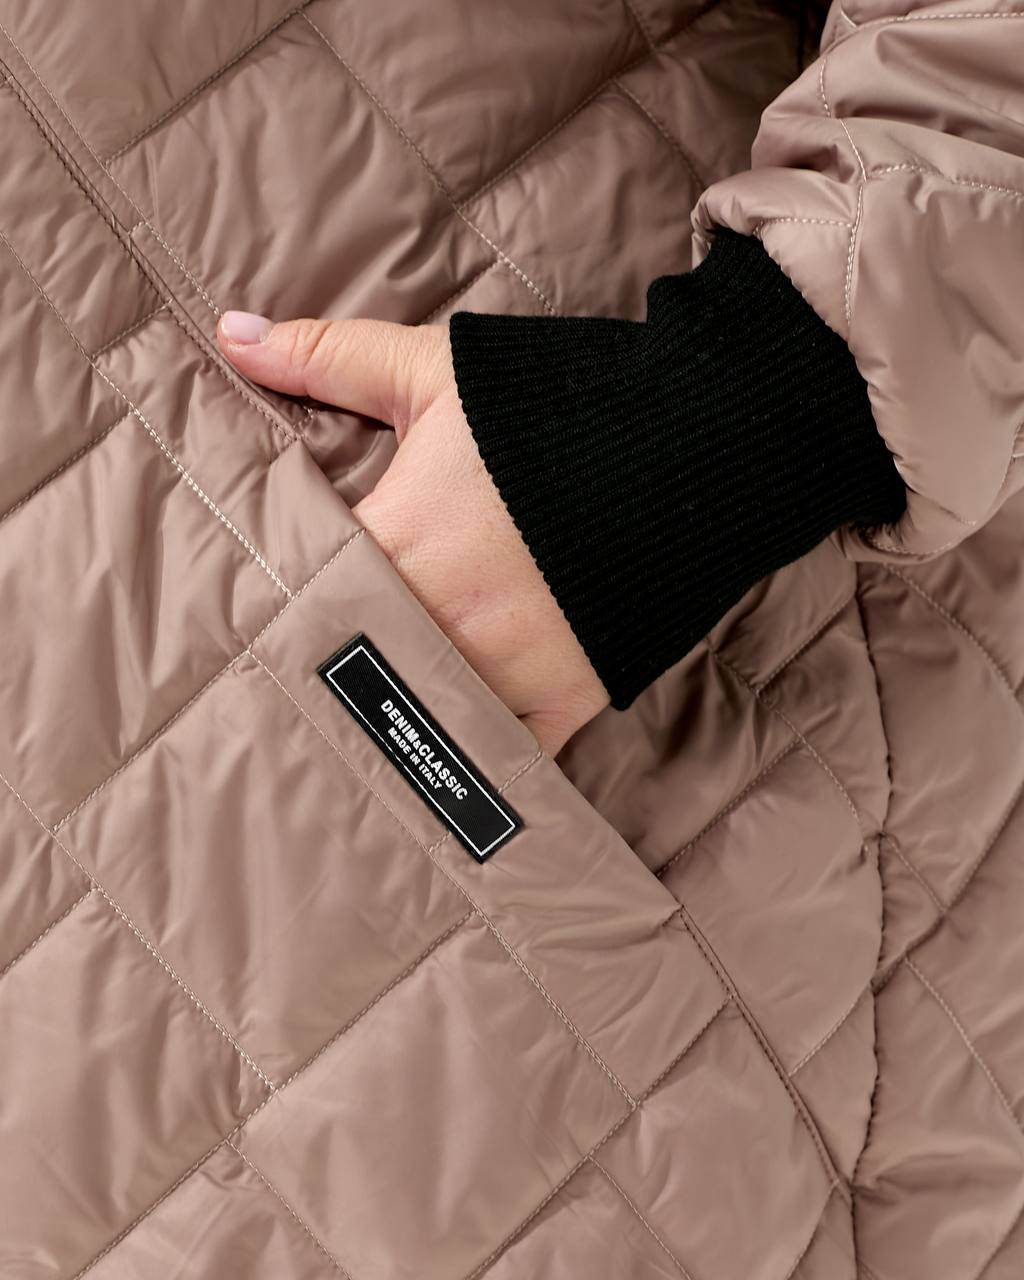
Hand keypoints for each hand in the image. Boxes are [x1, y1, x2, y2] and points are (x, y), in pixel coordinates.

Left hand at [217, 312, 608, 754]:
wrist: (694, 446)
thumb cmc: (553, 409)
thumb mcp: (434, 371)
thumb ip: (328, 358)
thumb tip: (232, 332)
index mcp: (395, 546)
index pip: (301, 592)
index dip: (284, 593)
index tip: (274, 593)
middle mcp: (440, 623)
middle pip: (354, 664)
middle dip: (336, 655)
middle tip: (316, 653)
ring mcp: (502, 673)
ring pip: (419, 715)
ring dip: (400, 703)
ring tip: (382, 691)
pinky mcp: (560, 704)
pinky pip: (498, 751)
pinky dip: (475, 742)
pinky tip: (456, 726)